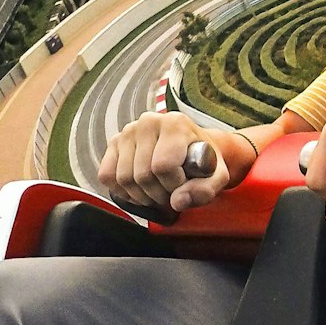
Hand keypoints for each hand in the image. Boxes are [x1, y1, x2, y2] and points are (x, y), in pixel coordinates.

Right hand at [98, 112, 229, 213]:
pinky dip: (123, 191)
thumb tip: (178, 202)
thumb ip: (205, 190)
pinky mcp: (114, 143)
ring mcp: (128, 131)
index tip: (184, 186)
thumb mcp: (218, 177)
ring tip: (158, 192)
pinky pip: (107, 176)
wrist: (193, 150)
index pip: (163, 166)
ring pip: (123, 179)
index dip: (173, 186)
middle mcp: (148, 122)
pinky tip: (142, 190)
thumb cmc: (205, 162)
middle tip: (171, 194)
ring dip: (142, 196)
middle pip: (142, 175)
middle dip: (158, 195)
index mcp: (175, 123)